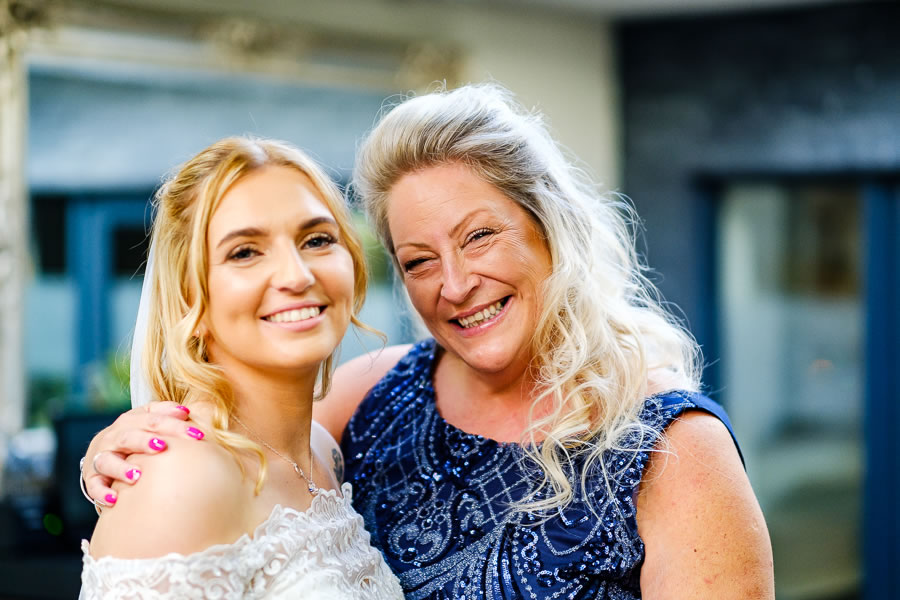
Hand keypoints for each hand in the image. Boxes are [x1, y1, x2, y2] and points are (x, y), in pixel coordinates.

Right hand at [83, 402, 204, 505]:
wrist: (101, 456)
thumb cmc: (135, 438)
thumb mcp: (147, 422)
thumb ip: (165, 414)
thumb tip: (185, 411)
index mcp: (129, 421)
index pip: (152, 419)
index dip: (174, 425)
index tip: (198, 434)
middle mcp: (112, 437)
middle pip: (128, 436)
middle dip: (144, 441)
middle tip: (162, 446)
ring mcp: (100, 458)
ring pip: (107, 461)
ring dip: (121, 468)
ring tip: (137, 476)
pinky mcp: (91, 479)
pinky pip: (93, 486)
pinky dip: (102, 493)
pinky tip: (115, 500)